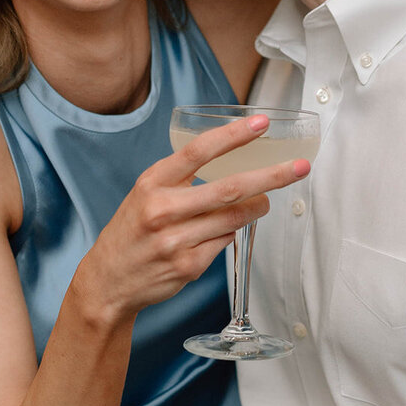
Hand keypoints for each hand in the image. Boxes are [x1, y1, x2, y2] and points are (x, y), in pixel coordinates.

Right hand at [71, 114, 308, 315]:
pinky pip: (226, 242)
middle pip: (230, 187)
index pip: (199, 151)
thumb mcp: (146, 193)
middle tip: (298, 166)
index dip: (234, 135)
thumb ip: (182, 178)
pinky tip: (223, 231)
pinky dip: (232, 232)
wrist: (107, 281)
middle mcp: (163, 209)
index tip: (262, 124)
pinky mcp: (189, 265)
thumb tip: (233, 165)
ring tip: (266, 200)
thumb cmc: (133, 231)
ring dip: (258, 207)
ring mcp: (177, 240)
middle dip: (272, 176)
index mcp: (153, 183)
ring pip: (235, 217)